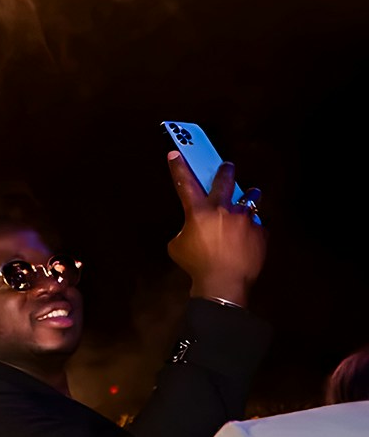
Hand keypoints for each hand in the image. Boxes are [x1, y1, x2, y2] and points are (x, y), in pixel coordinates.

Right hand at [166, 151, 265, 304]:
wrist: (224, 283)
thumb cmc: (196, 265)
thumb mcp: (179, 246)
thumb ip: (187, 230)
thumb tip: (196, 229)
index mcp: (198, 212)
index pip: (185, 183)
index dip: (178, 167)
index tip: (175, 153)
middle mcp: (222, 210)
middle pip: (225, 181)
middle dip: (225, 170)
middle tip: (227, 165)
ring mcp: (244, 220)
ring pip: (251, 197)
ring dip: (249, 195)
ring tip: (251, 194)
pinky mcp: (260, 232)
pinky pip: (258, 224)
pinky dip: (254, 227)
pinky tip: (251, 235)